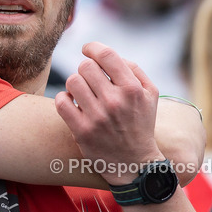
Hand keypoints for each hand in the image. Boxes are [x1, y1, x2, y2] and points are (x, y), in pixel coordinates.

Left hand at [55, 42, 162, 184]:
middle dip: (86, 69)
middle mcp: (115, 102)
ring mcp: (97, 118)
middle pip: (85, 67)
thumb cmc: (141, 124)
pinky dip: (64, 99)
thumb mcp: (150, 94)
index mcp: (132, 89)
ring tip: (82, 93)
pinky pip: (61, 102)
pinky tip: (73, 103)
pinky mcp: (82, 132)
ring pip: (72, 82)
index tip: (87, 50)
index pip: (106, 55)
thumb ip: (134, 69)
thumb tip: (108, 56)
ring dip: (75, 84)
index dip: (92, 48)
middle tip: (90, 79)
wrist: (135, 164)